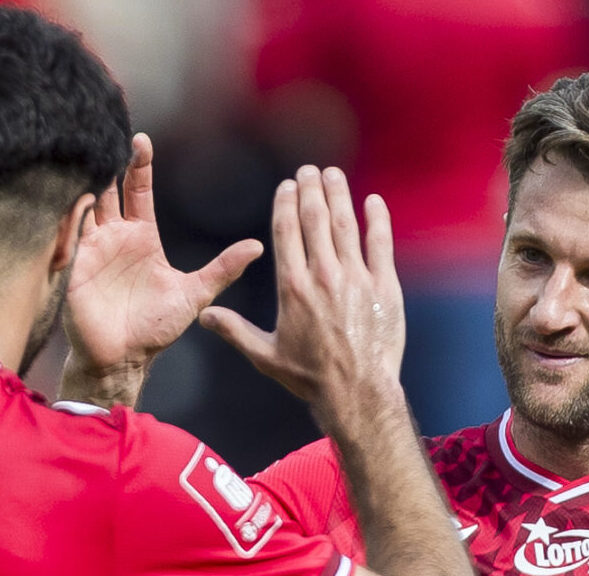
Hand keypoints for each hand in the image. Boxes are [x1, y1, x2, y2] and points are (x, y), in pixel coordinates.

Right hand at [66, 134, 260, 389]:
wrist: (124, 359)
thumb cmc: (156, 329)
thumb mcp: (195, 294)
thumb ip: (223, 269)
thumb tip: (258, 246)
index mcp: (142, 237)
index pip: (138, 190)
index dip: (138, 165)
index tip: (141, 140)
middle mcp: (115, 237)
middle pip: (109, 187)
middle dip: (108, 160)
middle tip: (110, 130)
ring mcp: (93, 248)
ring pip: (86, 202)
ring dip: (87, 178)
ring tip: (90, 151)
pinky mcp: (76, 265)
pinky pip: (70, 231)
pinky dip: (72, 212)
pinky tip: (80, 195)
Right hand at [199, 166, 405, 415]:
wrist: (357, 392)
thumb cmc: (311, 377)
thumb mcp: (266, 356)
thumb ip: (235, 331)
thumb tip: (204, 316)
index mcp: (292, 287)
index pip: (286, 231)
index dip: (287, 203)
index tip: (288, 185)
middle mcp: (322, 275)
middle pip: (315, 219)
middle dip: (312, 189)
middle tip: (311, 171)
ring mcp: (355, 278)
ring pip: (346, 224)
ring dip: (339, 195)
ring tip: (335, 175)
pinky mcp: (384, 287)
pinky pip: (381, 243)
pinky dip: (377, 219)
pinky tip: (373, 201)